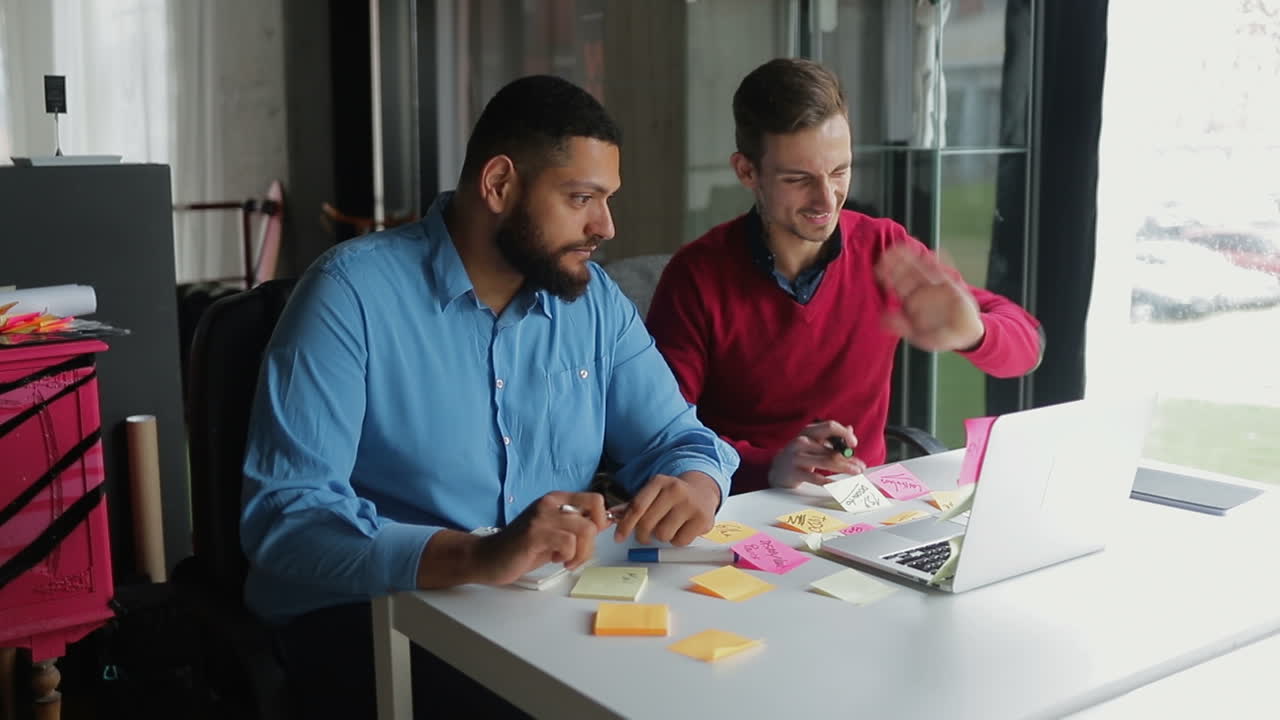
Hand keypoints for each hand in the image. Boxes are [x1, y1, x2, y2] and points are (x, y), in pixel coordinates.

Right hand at [472, 491, 609, 585]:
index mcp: (556, 500)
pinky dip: (568, 556)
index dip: (601, 521)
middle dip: (592, 542)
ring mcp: (542, 517)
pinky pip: (568, 542)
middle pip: (594, 514)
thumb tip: (605, 522)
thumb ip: (576, 526)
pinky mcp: (534, 533)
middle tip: (578, 555)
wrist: (488, 557)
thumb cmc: (522, 548)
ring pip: (585, 530)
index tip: (590, 540)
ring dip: (581, 552)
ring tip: (565, 560)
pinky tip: (554, 560)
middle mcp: (550, 503)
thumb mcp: (554, 533)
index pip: (595, 500)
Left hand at [613, 472, 719, 545]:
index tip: (619, 536)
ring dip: (662, 537)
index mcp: (659, 482)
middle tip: (645, 535)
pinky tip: (680, 529)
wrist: (702, 490)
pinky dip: (677, 541)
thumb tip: (611, 516)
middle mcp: (675, 490)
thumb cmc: (673, 495)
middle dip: (642, 535)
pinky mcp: (702, 519)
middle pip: (647, 523)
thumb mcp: (652, 493)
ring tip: (668, 526)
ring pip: (663, 535)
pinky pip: (679, 541)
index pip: (637, 507)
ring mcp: (690, 504)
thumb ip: (632, 505)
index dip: (625, 525)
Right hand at [767, 420, 865, 488]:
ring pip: (827, 462)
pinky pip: (816, 478)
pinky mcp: (795, 472)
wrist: (778, 469)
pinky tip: (839, 485)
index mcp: (808, 431)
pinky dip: (830, 482)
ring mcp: (797, 457)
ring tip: (855, 473)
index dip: (844, 434)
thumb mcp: (813, 442)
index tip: (854, 443)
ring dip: (845, 468)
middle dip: (849, 459)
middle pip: (832, 449)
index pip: (830, 426)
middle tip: (861, 466)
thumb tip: (850, 429)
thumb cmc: (799, 454)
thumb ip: (831, 436)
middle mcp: (802, 442)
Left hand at [875, 244, 984, 351]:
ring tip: (910, 247)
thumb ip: (901, 326)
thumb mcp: (918, 334)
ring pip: (926, 268)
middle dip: (899, 262)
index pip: (897, 284)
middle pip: (909, 272)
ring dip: (917, 257)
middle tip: (888, 252)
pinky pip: (948, 272)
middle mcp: (923, 290)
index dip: (888, 275)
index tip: (878, 268)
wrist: (964, 336)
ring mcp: (938, 286)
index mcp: (911, 300)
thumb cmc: (939, 335)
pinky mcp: (953, 287)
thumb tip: (882, 320)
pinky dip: (945, 262)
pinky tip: (940, 253)